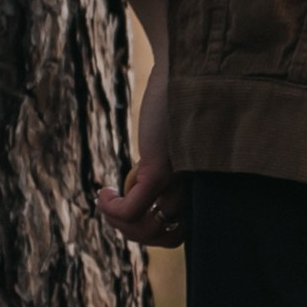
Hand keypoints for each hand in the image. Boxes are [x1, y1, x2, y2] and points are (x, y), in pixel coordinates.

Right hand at [98, 51, 188, 247]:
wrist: (186, 68)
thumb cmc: (182, 104)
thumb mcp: (171, 144)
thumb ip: (165, 167)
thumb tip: (140, 185)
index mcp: (203, 188)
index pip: (184, 233)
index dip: (156, 233)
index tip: (136, 212)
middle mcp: (197, 189)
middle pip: (168, 238)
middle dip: (137, 233)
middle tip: (118, 210)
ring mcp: (179, 180)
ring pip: (147, 229)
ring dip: (119, 224)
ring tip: (108, 203)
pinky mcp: (161, 168)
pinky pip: (132, 209)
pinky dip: (112, 209)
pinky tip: (103, 193)